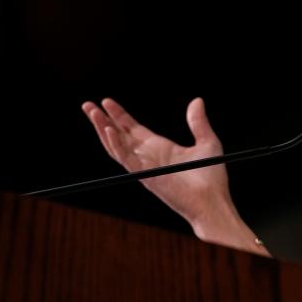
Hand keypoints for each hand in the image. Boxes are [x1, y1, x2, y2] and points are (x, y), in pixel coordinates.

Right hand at [81, 97, 230, 226]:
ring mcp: (145, 167)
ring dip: (103, 129)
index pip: (132, 129)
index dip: (119, 115)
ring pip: (117, 146)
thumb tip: (197, 100)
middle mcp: (148, 157)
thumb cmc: (211, 177)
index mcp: (159, 148)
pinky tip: (110, 130)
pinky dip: (117, 145)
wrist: (213, 201)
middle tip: (87, 105)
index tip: (107, 101)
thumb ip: (198, 122)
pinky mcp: (146, 176)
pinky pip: (127, 159)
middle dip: (103, 120)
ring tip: (93, 113)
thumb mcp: (207, 142)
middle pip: (119, 136)